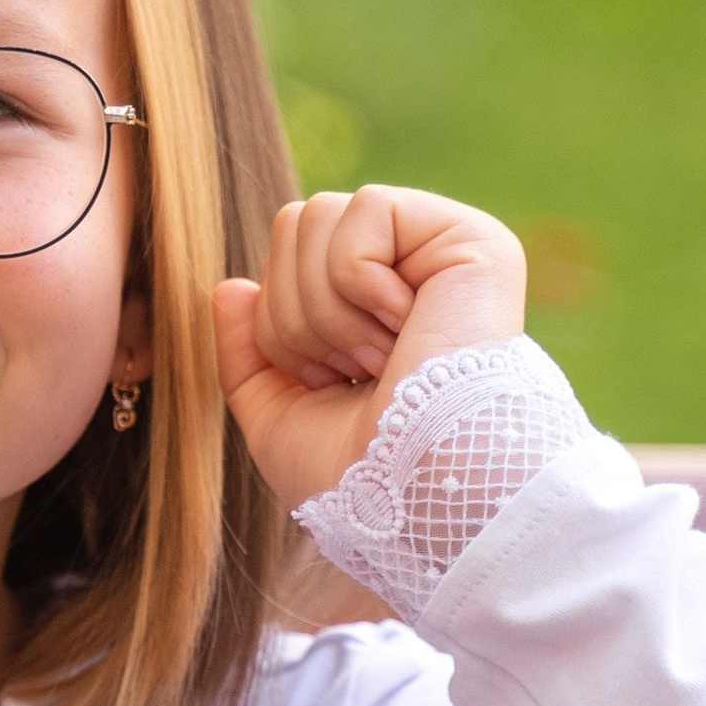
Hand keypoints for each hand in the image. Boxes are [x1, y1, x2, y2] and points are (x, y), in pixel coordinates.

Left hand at [213, 184, 524, 512]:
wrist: (412, 496)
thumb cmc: (355, 479)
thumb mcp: (278, 418)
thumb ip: (248, 356)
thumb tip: (231, 286)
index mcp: (373, 308)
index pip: (283, 256)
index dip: (278, 326)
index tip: (331, 384)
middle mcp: (413, 271)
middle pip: (295, 223)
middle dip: (297, 314)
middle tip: (356, 371)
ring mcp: (445, 251)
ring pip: (319, 214)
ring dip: (328, 309)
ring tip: (381, 357)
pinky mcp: (474, 239)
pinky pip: (365, 209)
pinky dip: (361, 283)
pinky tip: (408, 330)